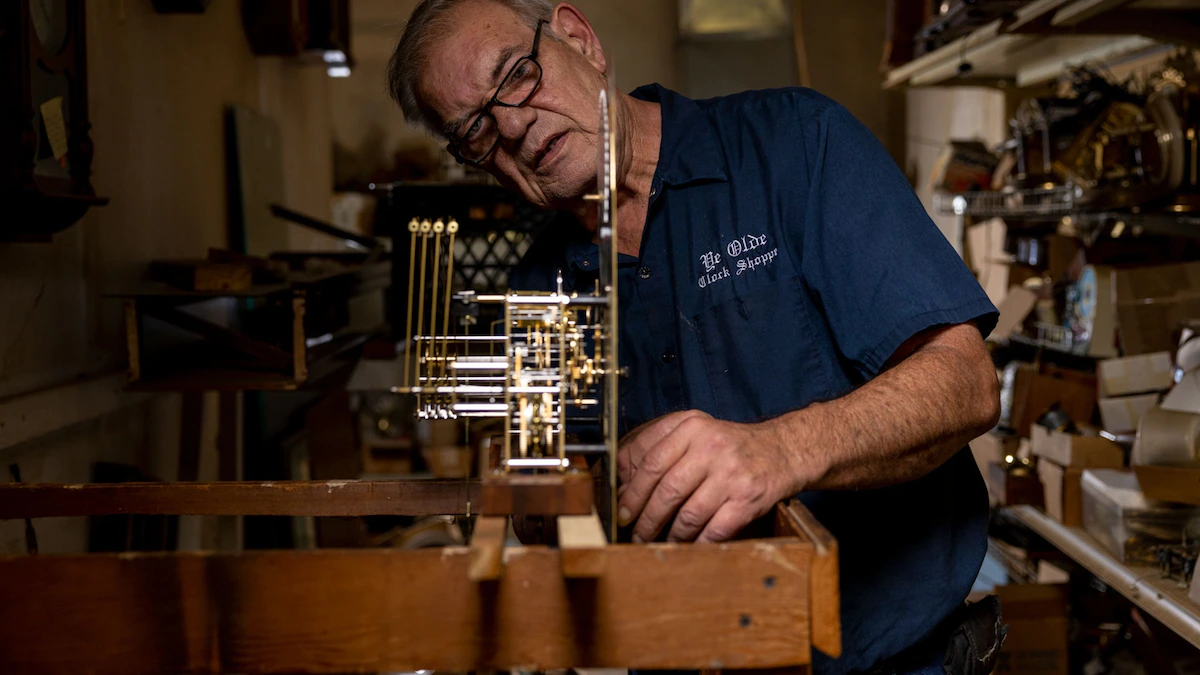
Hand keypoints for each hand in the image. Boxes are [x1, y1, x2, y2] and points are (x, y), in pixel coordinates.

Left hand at [617, 410, 807, 542]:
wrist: (783, 451)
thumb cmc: (731, 446)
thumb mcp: (695, 431)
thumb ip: (659, 446)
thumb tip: (622, 478)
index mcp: (692, 428)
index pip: (651, 462)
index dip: (631, 490)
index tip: (621, 509)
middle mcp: (711, 448)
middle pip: (667, 490)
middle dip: (646, 518)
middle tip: (636, 533)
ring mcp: (731, 475)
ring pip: (688, 514)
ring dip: (670, 535)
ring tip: (661, 542)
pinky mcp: (748, 500)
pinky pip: (715, 530)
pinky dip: (698, 543)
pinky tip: (689, 546)